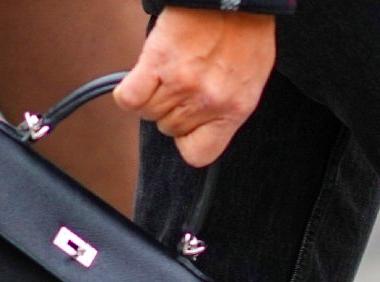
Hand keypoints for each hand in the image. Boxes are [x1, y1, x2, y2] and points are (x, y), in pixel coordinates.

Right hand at [115, 9, 274, 167]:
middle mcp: (208, 101)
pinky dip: (129, 92)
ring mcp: (182, 84)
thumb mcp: (250, 78)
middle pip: (169, 128)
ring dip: (151, 96)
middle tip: (180, 82)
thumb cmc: (246, 29)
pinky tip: (142, 76)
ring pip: (148, 113)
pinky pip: (129, 99)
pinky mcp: (158, 63)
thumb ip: (228, 104)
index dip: (187, 141)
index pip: (199, 154)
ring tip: (164, 73)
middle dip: (170, 109)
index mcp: (234, 109)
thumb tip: (205, 119)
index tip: (187, 127)